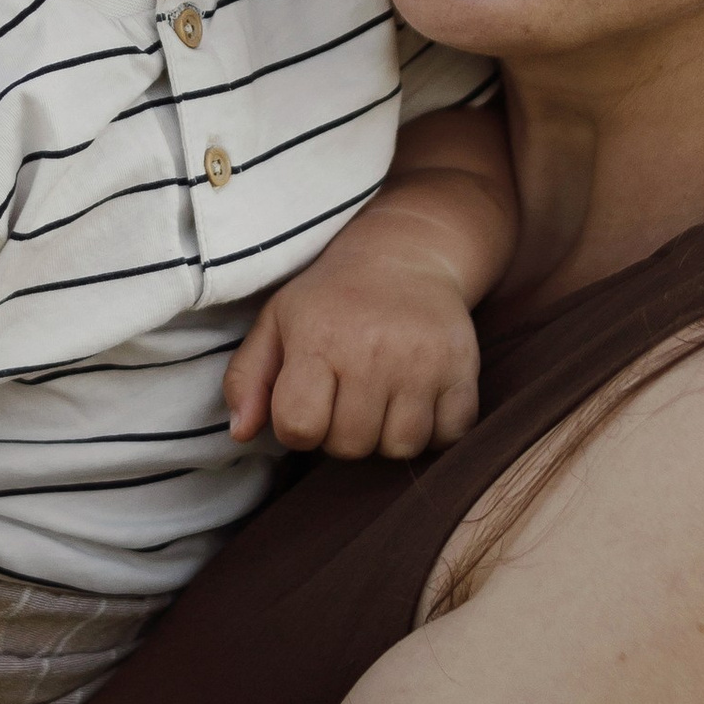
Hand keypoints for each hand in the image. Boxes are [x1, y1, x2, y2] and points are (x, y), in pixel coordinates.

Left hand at [224, 266, 483, 460]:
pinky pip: (450, 436)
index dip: (298, 427)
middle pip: (351, 446)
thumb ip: (247, 378)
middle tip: (348, 397)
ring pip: (400, 448)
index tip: (308, 403)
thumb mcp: (277, 322)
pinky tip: (419, 400)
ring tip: (382, 399)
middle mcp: (372, 351)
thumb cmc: (331, 298)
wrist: (405, 255)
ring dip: (387, 435)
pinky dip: (435, 431)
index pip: (299, 427)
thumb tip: (240, 433)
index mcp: (318, 339)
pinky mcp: (463, 368)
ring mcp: (423, 362)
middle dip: (342, 433)